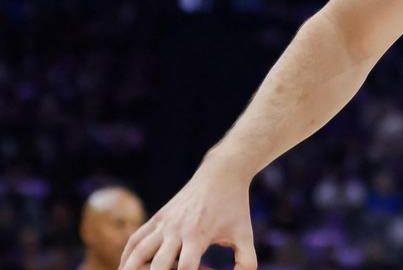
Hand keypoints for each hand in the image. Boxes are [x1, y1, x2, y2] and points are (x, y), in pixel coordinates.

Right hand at [119, 157, 256, 269]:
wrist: (222, 174)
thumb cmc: (235, 206)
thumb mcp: (245, 234)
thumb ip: (247, 261)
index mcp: (197, 236)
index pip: (184, 269)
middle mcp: (176, 230)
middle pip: (157, 265)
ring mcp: (164, 223)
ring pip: (138, 252)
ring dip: (132, 269)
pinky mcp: (158, 217)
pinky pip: (136, 238)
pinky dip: (127, 255)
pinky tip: (124, 268)